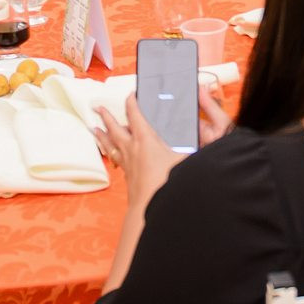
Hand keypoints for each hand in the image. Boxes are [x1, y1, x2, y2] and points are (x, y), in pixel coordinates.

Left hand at [95, 91, 230, 207]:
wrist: (151, 209)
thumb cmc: (168, 183)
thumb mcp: (187, 160)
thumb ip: (196, 147)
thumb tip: (209, 138)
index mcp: (146, 139)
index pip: (136, 115)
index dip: (132, 102)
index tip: (131, 94)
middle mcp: (132, 149)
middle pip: (115, 128)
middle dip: (107, 116)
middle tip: (98, 108)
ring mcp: (127, 164)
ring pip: (110, 144)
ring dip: (102, 135)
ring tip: (94, 128)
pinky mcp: (127, 177)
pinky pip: (116, 159)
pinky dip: (112, 153)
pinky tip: (113, 154)